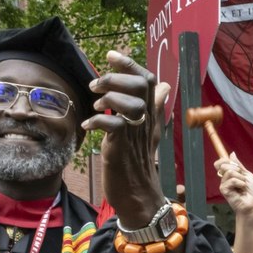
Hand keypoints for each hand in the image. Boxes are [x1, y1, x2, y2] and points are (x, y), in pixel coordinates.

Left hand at [83, 51, 169, 224]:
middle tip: (95, 85)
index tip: (112, 56)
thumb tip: (164, 86)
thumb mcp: (148, 132)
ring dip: (108, 98)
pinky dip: (97, 120)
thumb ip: (154, 108)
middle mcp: (148, 122)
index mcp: (153, 116)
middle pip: (141, 86)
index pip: (150, 81)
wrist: (139, 197)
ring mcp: (136, 135)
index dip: (130, 64)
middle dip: (115, 77)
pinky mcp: (122, 148)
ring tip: (95, 106)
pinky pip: (114, 125)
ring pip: (131, 103)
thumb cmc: (139, 163)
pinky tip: (88, 124)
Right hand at [215, 153, 252, 219]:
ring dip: (240, 177)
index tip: (235, 165)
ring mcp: (223, 184)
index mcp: (230, 174)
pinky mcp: (223, 190)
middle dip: (236, 169)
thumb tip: (231, 153)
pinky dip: (239, 183)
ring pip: (229, 172)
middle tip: (242, 178)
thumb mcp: (247, 174)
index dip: (225, 160)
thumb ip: (238, 165)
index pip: (221, 163)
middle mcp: (225, 178)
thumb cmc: (251, 191)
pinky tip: (242, 189)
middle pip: (223, 165)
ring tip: (243, 185)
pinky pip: (231, 180)